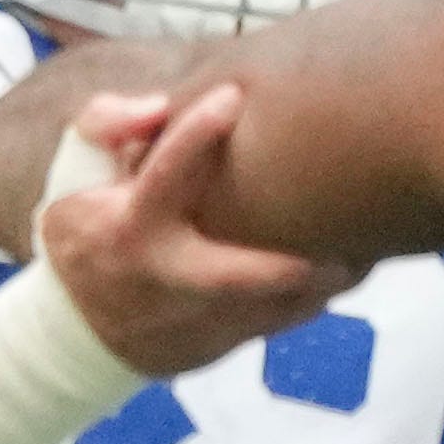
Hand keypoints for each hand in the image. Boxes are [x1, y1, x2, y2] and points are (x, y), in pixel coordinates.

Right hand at [43, 85, 358, 378]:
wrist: (76, 335)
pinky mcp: (216, 345)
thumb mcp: (76, 175)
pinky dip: (314, 300)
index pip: (159, 178)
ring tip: (368, 252)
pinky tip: (348, 270)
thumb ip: (107, 123)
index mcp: (128, 225)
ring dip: (321, 285)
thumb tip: (155, 106)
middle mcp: (162, 275)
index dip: (192, 137)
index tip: (232, 98)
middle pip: (227, 275)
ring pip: (267, 308)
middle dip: (284, 265)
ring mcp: (191, 319)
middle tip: (343, 242)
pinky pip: (276, 324)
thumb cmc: (92, 233)